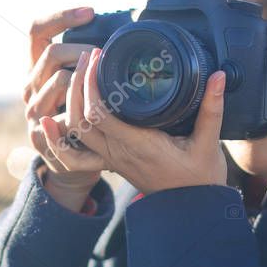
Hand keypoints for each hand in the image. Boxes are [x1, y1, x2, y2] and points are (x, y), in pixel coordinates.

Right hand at [23, 7, 108, 209]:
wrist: (72, 164)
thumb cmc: (85, 117)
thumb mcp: (83, 84)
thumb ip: (92, 61)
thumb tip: (128, 29)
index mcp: (38, 68)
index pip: (36, 30)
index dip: (60, 16)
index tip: (91, 12)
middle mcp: (30, 85)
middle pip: (52, 52)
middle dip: (84, 51)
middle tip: (108, 57)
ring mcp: (33, 110)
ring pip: (60, 80)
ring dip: (88, 79)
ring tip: (110, 83)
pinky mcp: (40, 134)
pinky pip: (65, 115)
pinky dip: (86, 113)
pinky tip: (101, 113)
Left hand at [43, 48, 228, 194]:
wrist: (190, 210)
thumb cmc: (200, 178)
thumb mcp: (210, 143)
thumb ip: (212, 108)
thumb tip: (220, 75)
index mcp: (139, 145)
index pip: (99, 113)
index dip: (91, 83)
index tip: (98, 58)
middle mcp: (118, 152)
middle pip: (80, 117)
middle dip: (78, 83)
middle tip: (88, 56)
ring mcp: (111, 159)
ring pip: (75, 130)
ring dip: (70, 100)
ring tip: (78, 73)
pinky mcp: (109, 161)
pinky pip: (75, 153)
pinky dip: (57, 139)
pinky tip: (47, 121)